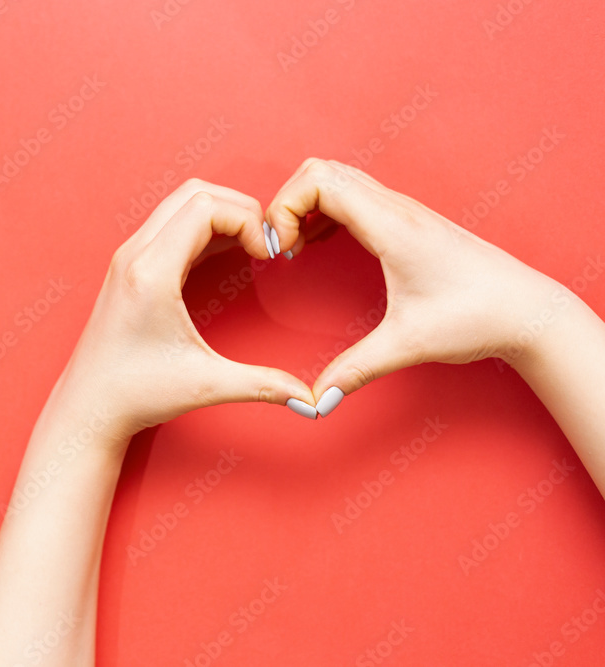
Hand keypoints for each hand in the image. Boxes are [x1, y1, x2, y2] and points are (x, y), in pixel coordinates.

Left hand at [52, 178, 316, 446]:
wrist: (89, 406)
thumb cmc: (135, 394)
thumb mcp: (206, 386)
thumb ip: (263, 385)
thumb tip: (308, 398)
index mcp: (151, 272)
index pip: (206, 206)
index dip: (249, 219)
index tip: (269, 253)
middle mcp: (134, 254)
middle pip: (195, 193)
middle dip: (240, 209)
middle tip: (265, 244)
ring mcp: (128, 257)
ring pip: (180, 203)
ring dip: (220, 214)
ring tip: (250, 247)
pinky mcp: (128, 266)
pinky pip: (170, 224)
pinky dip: (202, 227)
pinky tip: (226, 254)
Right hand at [265, 158, 564, 414]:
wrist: (527, 310)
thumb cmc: (477, 317)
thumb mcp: (408, 345)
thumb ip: (355, 370)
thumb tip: (316, 400)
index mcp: (391, 226)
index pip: (319, 182)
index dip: (283, 207)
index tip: (277, 251)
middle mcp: (395, 208)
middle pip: (320, 170)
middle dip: (286, 203)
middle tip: (278, 248)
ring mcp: (401, 211)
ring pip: (335, 178)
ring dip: (304, 205)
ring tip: (293, 247)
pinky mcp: (405, 221)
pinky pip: (351, 196)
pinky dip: (323, 212)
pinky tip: (317, 246)